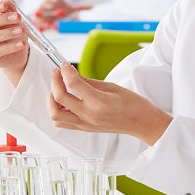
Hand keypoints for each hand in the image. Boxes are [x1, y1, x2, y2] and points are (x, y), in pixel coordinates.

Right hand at [0, 0, 29, 83]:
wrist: (16, 53)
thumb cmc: (10, 33)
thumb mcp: (12, 20)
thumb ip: (9, 10)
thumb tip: (8, 1)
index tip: (4, 6)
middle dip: (1, 19)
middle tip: (17, 17)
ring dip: (5, 33)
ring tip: (21, 30)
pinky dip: (9, 47)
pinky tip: (20, 43)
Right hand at [34, 0, 92, 26]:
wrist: (49, 12)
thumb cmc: (60, 9)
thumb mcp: (70, 8)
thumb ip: (80, 7)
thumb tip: (92, 6)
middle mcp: (50, 2)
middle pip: (52, 0)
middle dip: (54, 1)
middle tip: (56, 2)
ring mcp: (43, 7)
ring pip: (45, 7)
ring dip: (46, 9)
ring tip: (49, 9)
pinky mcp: (38, 13)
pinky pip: (39, 15)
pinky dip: (39, 17)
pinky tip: (39, 20)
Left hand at [46, 62, 171, 144]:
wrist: (141, 123)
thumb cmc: (132, 104)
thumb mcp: (111, 86)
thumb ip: (88, 81)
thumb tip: (72, 74)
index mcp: (99, 102)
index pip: (73, 84)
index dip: (66, 71)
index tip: (64, 64)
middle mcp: (89, 115)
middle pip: (59, 99)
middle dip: (54, 82)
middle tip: (57, 73)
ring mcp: (85, 124)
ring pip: (55, 115)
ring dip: (52, 99)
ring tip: (58, 88)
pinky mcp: (84, 129)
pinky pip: (62, 122)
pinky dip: (57, 110)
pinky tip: (64, 101)